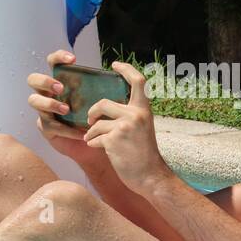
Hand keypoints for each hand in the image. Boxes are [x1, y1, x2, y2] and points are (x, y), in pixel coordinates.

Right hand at [27, 49, 106, 168]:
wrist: (96, 143)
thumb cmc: (96, 116)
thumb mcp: (101, 100)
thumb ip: (103, 86)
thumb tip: (119, 71)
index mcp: (61, 81)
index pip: (52, 62)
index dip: (58, 57)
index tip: (74, 59)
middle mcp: (48, 93)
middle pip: (33, 79)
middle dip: (45, 81)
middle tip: (61, 88)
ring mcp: (44, 110)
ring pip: (34, 100)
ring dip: (50, 103)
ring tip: (66, 109)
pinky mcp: (46, 127)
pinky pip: (49, 124)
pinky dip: (66, 129)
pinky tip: (79, 132)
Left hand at [83, 61, 173, 194]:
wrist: (150, 176)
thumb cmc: (144, 154)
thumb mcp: (143, 128)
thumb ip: (130, 115)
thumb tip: (107, 108)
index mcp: (143, 110)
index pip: (137, 81)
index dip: (125, 69)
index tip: (115, 65)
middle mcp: (135, 115)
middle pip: (103, 102)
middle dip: (92, 111)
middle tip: (90, 119)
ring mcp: (124, 127)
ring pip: (96, 123)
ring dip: (91, 133)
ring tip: (93, 140)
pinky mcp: (113, 141)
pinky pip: (94, 138)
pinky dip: (93, 144)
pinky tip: (99, 149)